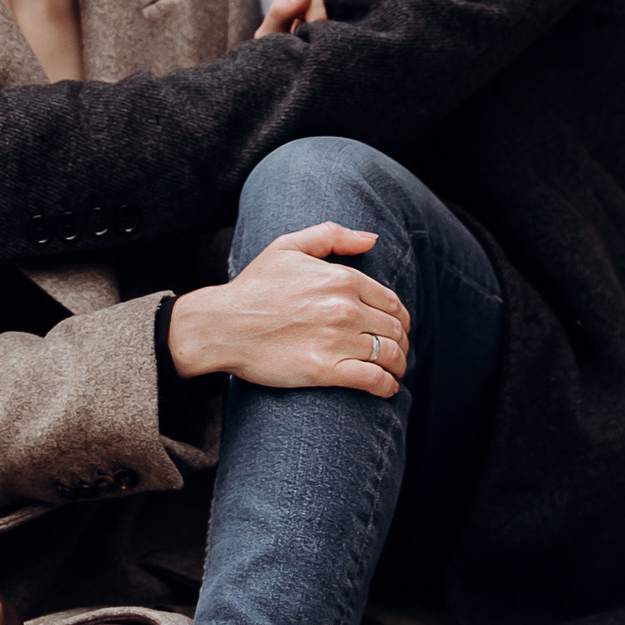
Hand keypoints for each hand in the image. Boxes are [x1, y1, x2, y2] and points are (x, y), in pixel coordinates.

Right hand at [165, 224, 412, 394]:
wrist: (221, 325)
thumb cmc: (253, 287)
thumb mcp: (288, 247)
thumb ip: (333, 236)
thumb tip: (372, 239)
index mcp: (341, 278)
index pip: (391, 302)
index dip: (401, 318)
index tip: (398, 329)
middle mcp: (344, 308)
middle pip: (394, 330)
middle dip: (402, 343)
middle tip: (398, 353)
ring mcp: (336, 340)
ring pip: (389, 355)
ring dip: (399, 366)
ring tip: (395, 372)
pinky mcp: (325, 370)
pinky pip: (373, 379)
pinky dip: (387, 386)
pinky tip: (387, 388)